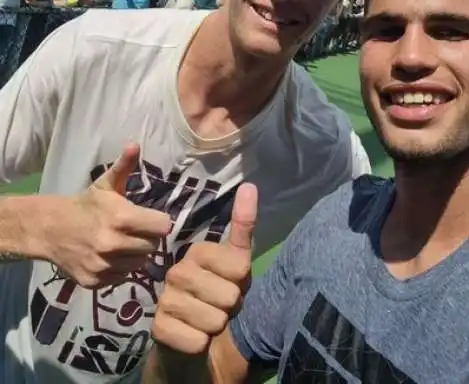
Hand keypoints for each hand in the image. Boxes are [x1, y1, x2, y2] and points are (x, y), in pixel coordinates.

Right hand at [46, 143, 171, 287]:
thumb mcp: (106, 184)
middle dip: (147, 238)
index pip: (163, 227)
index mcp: (121, 218)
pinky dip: (119, 269)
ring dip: (135, 255)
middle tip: (134, 231)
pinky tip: (109, 256)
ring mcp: (103, 266)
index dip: (159, 222)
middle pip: (152, 247)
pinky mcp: (94, 282)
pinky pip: (122, 277)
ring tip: (122, 243)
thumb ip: (124, 166)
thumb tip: (134, 144)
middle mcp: (113, 244)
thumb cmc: (86, 205)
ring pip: (139, 264)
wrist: (50, 229)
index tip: (151, 219)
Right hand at [151, 183, 256, 354]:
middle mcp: (176, 272)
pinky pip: (198, 341)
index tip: (229, 282)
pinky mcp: (159, 329)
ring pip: (215, 321)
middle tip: (218, 304)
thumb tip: (250, 186)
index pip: (240, 269)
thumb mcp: (236, 260)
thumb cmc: (218, 291)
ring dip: (217, 326)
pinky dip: (201, 343)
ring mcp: (165, 300)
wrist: (191, 334)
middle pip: (229, 297)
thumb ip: (243, 225)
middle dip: (230, 307)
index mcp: (197, 251)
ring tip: (206, 319)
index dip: (241, 283)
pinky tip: (193, 335)